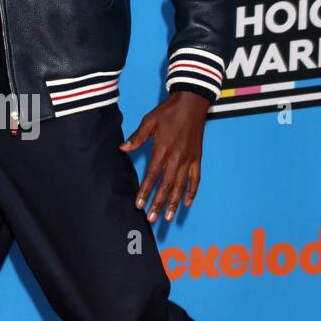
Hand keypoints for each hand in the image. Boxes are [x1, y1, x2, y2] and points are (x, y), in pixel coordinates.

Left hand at [119, 90, 210, 222]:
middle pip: (166, 186)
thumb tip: (122, 148)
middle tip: (152, 219)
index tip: (139, 204)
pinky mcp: (198, 158)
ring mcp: (189, 159)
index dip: (145, 191)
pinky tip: (187, 203)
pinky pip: (196, 179)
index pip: (152, 176)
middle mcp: (177, 158)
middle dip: (158, 203)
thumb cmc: (169, 111)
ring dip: (175, 203)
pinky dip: (192, 191)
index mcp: (163, 149)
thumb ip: (137, 137)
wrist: (192, 102)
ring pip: (181, 186)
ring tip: (169, 217)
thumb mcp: (149, 121)